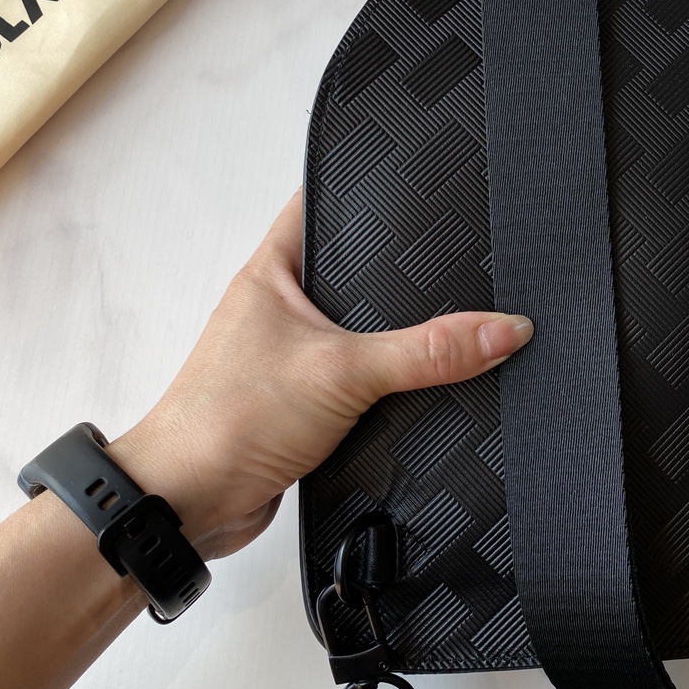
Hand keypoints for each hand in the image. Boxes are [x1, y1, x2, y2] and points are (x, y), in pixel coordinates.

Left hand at [107, 190, 532, 559]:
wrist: (188, 504)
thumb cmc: (224, 422)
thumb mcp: (344, 371)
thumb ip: (428, 351)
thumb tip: (500, 329)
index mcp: (272, 273)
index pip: (320, 206)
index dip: (364, 191)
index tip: (411, 184)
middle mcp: (279, 309)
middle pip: (349, 272)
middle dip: (394, 274)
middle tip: (441, 259)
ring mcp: (289, 357)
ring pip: (356, 332)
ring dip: (389, 339)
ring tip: (435, 325)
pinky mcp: (302, 404)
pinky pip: (355, 382)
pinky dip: (382, 386)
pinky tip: (412, 389)